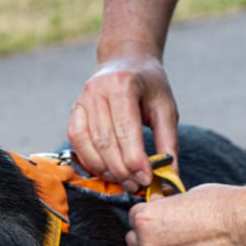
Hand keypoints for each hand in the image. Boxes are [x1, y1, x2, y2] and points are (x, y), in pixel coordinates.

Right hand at [68, 45, 178, 192]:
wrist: (125, 60)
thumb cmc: (149, 86)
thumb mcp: (165, 108)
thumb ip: (168, 143)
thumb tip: (171, 178)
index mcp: (123, 84)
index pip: (126, 130)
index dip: (135, 160)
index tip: (146, 179)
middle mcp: (98, 91)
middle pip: (105, 141)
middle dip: (121, 169)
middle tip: (135, 185)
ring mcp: (82, 100)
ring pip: (88, 145)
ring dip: (105, 170)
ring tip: (123, 181)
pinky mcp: (74, 111)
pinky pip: (76, 142)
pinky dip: (89, 161)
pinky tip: (105, 170)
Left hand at [125, 184, 245, 245]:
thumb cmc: (225, 206)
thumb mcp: (186, 195)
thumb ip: (165, 208)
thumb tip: (159, 209)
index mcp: (146, 221)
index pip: (134, 219)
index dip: (150, 217)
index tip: (163, 217)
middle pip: (137, 244)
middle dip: (151, 239)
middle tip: (175, 234)